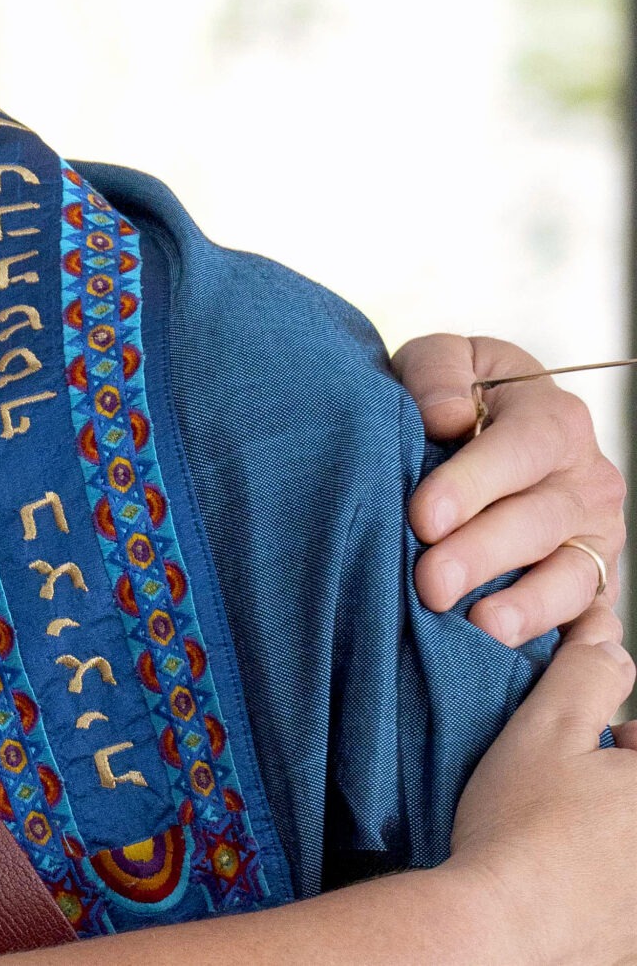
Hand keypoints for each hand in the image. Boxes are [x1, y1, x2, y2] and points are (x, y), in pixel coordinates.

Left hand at [398, 333, 625, 645]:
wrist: (485, 427)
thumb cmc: (457, 396)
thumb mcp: (441, 360)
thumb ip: (439, 373)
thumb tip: (446, 416)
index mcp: (555, 420)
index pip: (519, 450)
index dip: (472, 484)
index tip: (423, 516)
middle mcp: (588, 482)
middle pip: (539, 522)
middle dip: (483, 554)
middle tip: (431, 582)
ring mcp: (597, 540)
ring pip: (571, 578)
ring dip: (527, 607)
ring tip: (481, 627)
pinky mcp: (593, 587)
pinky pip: (589, 620)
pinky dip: (567, 641)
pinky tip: (536, 660)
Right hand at [440, 636, 636, 965]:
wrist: (500, 924)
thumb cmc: (523, 827)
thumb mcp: (546, 726)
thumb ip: (586, 674)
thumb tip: (609, 642)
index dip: (621, 739)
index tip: (593, 748)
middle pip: (636, 796)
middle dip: (617, 786)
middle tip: (570, 792)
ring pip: (629, 845)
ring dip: (610, 834)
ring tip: (563, 838)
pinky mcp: (634, 936)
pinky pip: (621, 896)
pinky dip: (600, 883)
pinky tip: (563, 880)